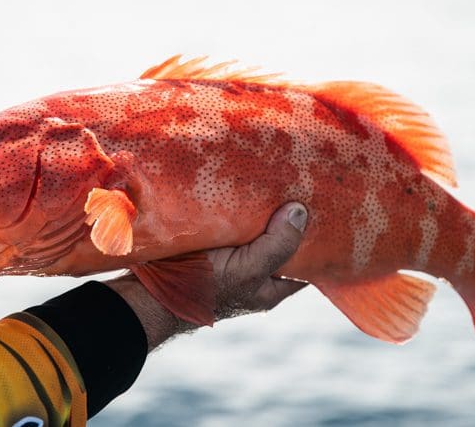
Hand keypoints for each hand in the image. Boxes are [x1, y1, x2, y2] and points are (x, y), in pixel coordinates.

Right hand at [106, 202, 307, 349]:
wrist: (147, 295)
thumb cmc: (201, 287)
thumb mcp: (248, 268)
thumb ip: (278, 245)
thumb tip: (302, 212)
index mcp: (270, 288)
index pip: (306, 264)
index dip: (318, 240)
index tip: (327, 210)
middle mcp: (253, 276)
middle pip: (279, 243)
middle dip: (288, 218)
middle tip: (299, 184)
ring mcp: (230, 262)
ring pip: (254, 233)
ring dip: (260, 210)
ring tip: (273, 178)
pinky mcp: (208, 248)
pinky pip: (229, 226)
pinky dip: (235, 210)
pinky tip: (241, 186)